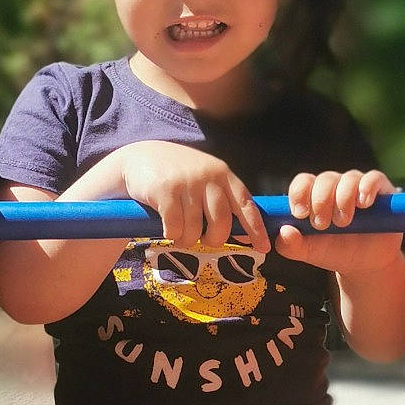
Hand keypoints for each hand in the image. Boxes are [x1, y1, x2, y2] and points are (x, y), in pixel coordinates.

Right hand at [115, 141, 268, 251]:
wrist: (141, 157)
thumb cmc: (179, 176)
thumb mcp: (206, 181)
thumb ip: (224, 202)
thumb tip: (246, 236)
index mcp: (224, 175)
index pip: (246, 205)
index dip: (256, 229)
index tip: (263, 247)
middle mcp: (208, 178)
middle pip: (221, 224)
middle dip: (213, 239)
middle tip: (203, 239)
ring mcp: (187, 184)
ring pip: (195, 231)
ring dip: (187, 239)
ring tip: (180, 231)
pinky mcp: (165, 191)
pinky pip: (174, 228)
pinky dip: (171, 234)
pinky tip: (167, 226)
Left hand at [274, 170, 402, 274]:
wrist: (364, 264)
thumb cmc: (333, 252)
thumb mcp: (310, 252)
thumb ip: (291, 245)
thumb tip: (283, 232)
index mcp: (314, 195)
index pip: (303, 182)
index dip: (299, 194)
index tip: (300, 214)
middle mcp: (335, 186)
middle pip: (325, 179)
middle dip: (321, 201)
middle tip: (322, 225)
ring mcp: (358, 186)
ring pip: (348, 179)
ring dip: (343, 199)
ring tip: (343, 223)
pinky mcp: (381, 190)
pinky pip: (373, 178)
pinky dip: (367, 188)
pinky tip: (363, 203)